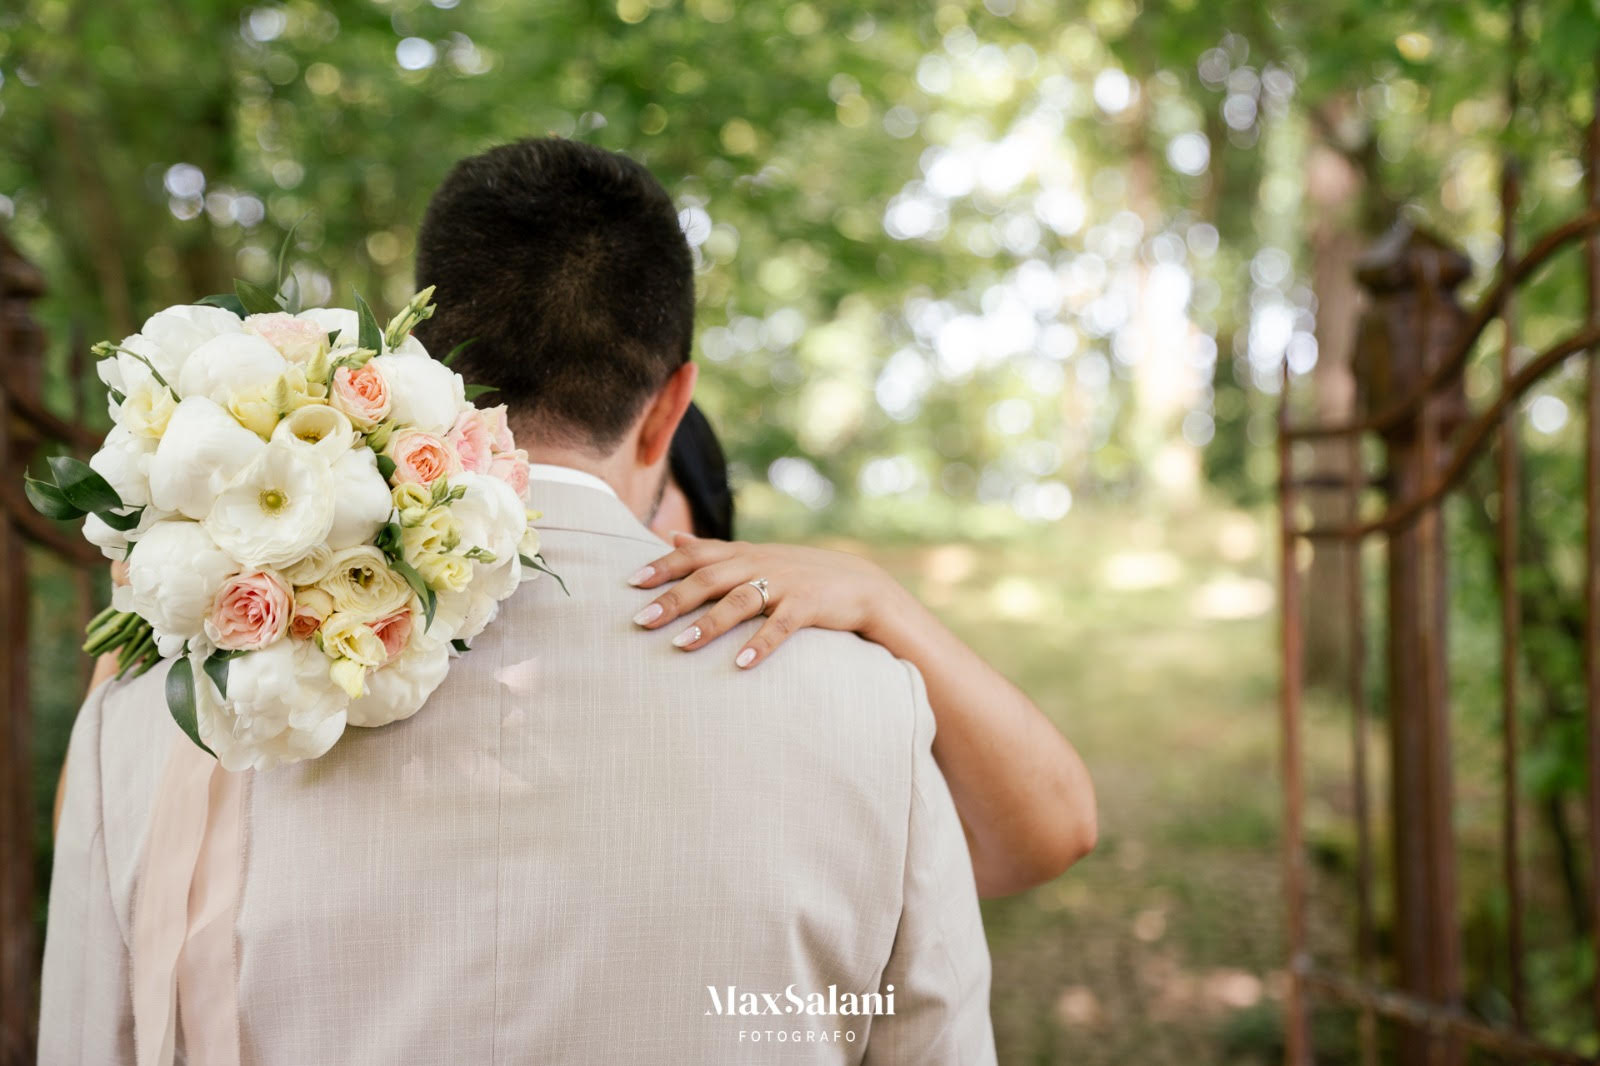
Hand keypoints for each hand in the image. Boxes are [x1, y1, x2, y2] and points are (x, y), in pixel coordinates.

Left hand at [627, 532, 904, 668]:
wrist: (859, 583)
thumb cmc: (798, 574)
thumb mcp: (754, 556)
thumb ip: (712, 550)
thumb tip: (671, 537)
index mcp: (743, 554)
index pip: (695, 554)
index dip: (663, 566)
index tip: (630, 582)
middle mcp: (760, 564)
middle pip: (709, 577)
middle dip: (673, 598)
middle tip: (640, 620)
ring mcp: (785, 584)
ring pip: (740, 600)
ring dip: (709, 623)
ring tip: (680, 645)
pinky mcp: (809, 606)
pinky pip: (782, 625)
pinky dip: (761, 644)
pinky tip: (742, 664)